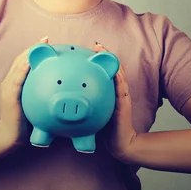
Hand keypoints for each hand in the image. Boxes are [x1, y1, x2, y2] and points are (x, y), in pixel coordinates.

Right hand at [0, 36, 48, 147]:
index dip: (33, 50)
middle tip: (45, 39)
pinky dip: (24, 68)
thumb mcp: (32, 103)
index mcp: (14, 81)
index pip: (23, 61)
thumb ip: (39, 93)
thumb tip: (58, 88)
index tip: (46, 41)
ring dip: (29, 53)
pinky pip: (17, 78)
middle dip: (33, 47)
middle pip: (21, 59)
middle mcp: (9, 81)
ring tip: (41, 45)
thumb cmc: (23, 120)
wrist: (10, 135)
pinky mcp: (9, 94)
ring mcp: (8, 87)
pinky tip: (32, 61)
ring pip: (18, 65)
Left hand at [93, 42, 137, 162]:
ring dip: (111, 61)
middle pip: (111, 69)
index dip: (97, 61)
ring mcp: (121, 96)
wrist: (120, 144)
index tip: (89, 50)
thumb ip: (85, 105)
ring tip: (103, 51)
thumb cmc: (106, 130)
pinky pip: (122, 89)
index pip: (103, 73)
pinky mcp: (124, 104)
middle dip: (104, 56)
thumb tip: (66, 100)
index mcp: (108, 93)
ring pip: (118, 74)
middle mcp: (115, 91)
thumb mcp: (92, 114)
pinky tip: (115, 72)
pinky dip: (119, 79)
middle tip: (96, 45)